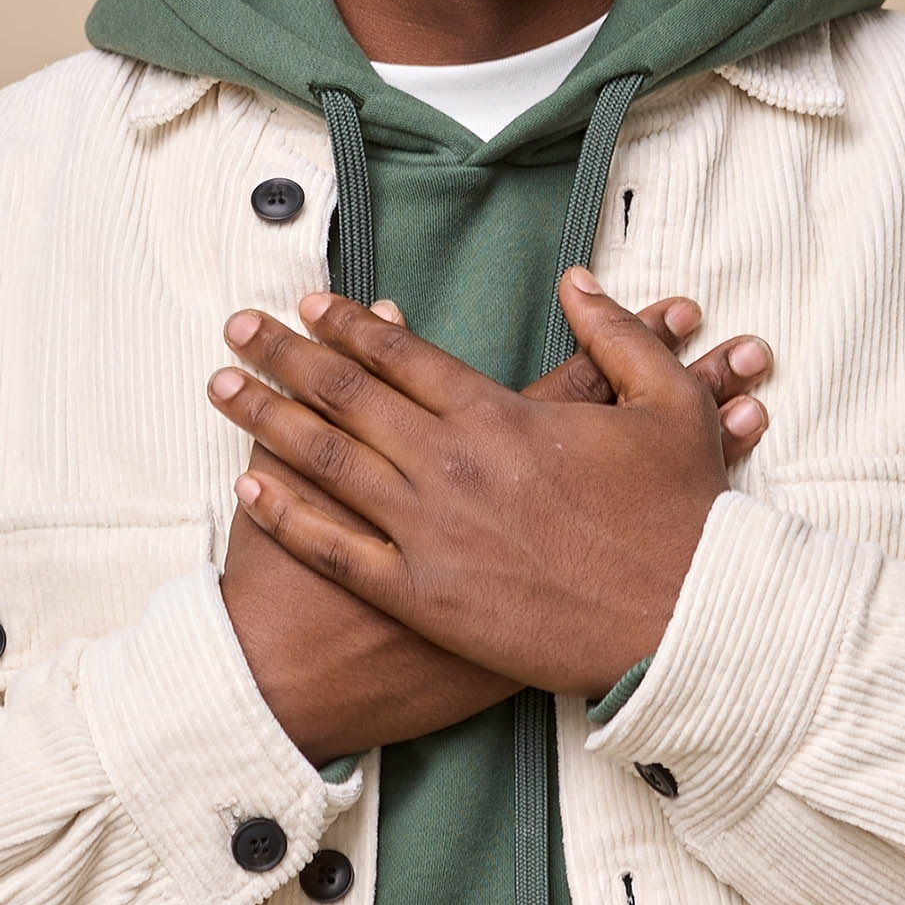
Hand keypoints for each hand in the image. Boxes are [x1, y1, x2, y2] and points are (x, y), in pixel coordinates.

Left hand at [211, 270, 742, 698]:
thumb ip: (618, 332)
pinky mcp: (423, 599)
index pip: (400, 353)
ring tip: (221, 388)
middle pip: (345, 395)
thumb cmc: (682, 520)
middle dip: (283, 354)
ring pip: (326, 462)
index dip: (347, 322)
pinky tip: (247, 488)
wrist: (684, 625)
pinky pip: (335, 550)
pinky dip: (286, 516)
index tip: (306, 303)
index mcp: (500, 414)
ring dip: (266, 418)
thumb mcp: (670, 405)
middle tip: (236, 328)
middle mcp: (451, 465)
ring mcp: (430, 533)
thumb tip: (576, 279)